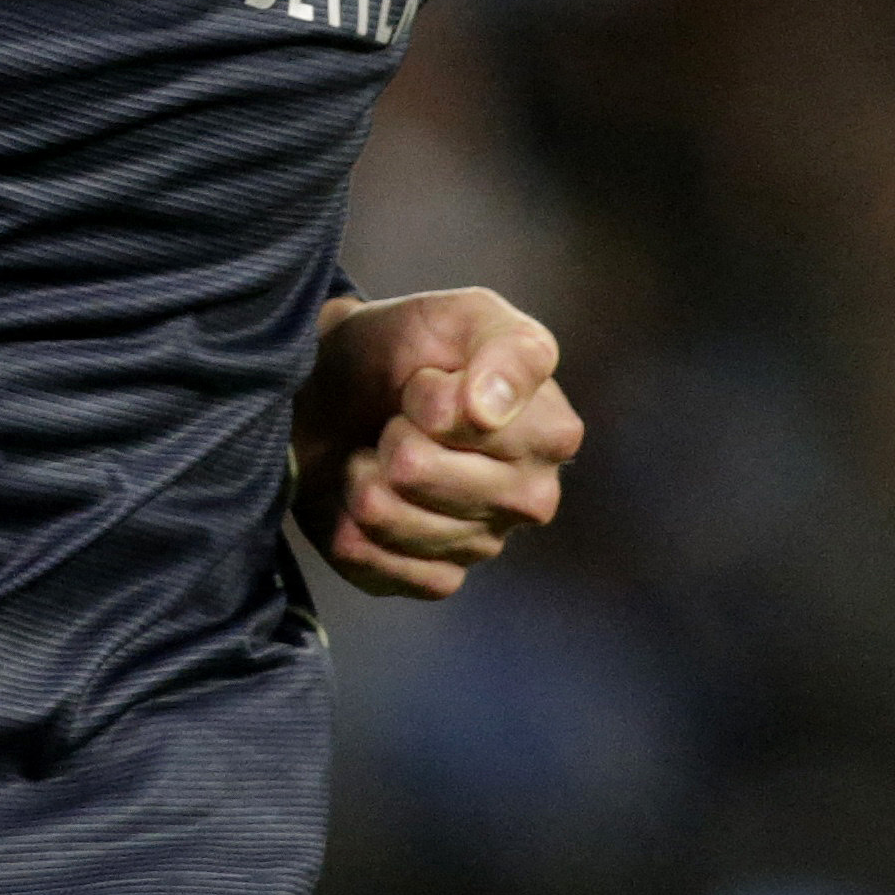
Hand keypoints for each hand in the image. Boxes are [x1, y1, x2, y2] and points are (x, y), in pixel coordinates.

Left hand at [293, 288, 579, 597]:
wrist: (342, 386)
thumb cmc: (408, 348)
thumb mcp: (464, 315)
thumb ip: (501, 347)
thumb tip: (489, 410)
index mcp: (552, 433)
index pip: (467, 422)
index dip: (426, 393)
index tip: (426, 378)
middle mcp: (531, 498)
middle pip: (415, 471)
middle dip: (389, 434)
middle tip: (397, 418)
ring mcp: (483, 546)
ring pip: (385, 516)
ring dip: (360, 474)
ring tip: (377, 452)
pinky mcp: (434, 580)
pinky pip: (369, 561)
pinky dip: (346, 523)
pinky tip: (365, 497)